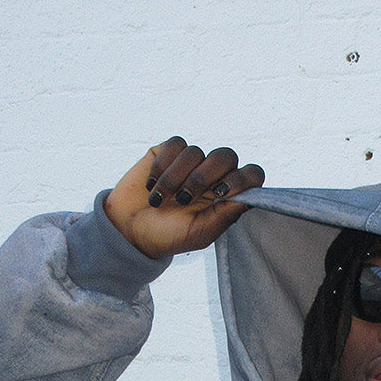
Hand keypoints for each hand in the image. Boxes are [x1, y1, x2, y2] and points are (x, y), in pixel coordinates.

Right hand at [103, 137, 264, 258]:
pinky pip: (175, 145)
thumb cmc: (168, 236)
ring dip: (176, 178)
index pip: (251, 175)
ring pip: (196, 152)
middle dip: (204, 176)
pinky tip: (153, 185)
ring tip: (163, 200)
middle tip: (185, 199)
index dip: (243, 178)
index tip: (222, 193)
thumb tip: (249, 198)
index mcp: (226, 197)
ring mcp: (191, 163)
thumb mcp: (200, 233)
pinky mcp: (169, 151)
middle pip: (226, 156)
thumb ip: (225, 215)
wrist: (129, 230)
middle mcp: (213, 177)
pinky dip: (163, 166)